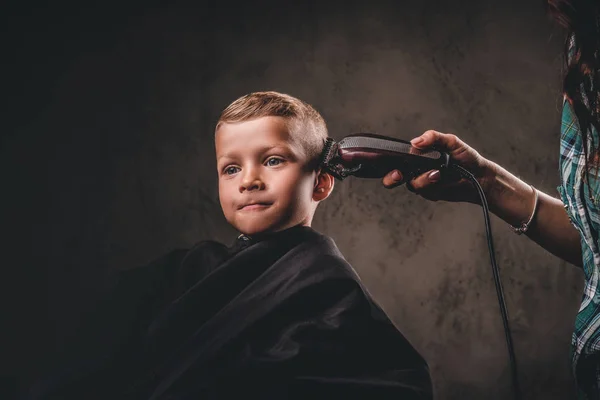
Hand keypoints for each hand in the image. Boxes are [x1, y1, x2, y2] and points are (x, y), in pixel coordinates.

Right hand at [382, 130, 497, 203]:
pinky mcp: (431, 193)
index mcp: (418, 155)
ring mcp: (423, 182)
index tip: (393, 163)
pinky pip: (424, 192)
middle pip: (394, 177)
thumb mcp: (450, 141)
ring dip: (422, 179)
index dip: (389, 162)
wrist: (481, 176)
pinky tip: (441, 179)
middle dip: (391, 178)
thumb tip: (415, 142)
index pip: (398, 158)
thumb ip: (433, 137)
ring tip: (437, 174)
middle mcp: (417, 169)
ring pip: (412, 184)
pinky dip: (432, 186)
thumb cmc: (466, 157)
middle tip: (398, 175)